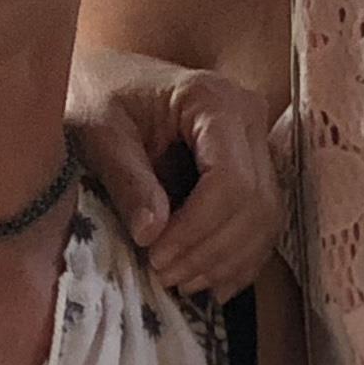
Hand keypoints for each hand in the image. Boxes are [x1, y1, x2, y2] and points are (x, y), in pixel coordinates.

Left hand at [67, 48, 289, 295]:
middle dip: (211, 250)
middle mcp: (248, 117)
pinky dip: (240, 258)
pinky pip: (263, 222)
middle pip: (255, 202)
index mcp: (213, 100)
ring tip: (180, 283)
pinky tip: (208, 283)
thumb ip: (126, 180)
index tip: (155, 256)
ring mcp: (257, 142)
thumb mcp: (97, 134)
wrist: (106, 81)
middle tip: (163, 276)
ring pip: (266, 218)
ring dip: (227, 261)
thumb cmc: (97, 98)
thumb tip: (152, 235)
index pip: (230, 179)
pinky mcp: (254, 167)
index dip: (197, 228)